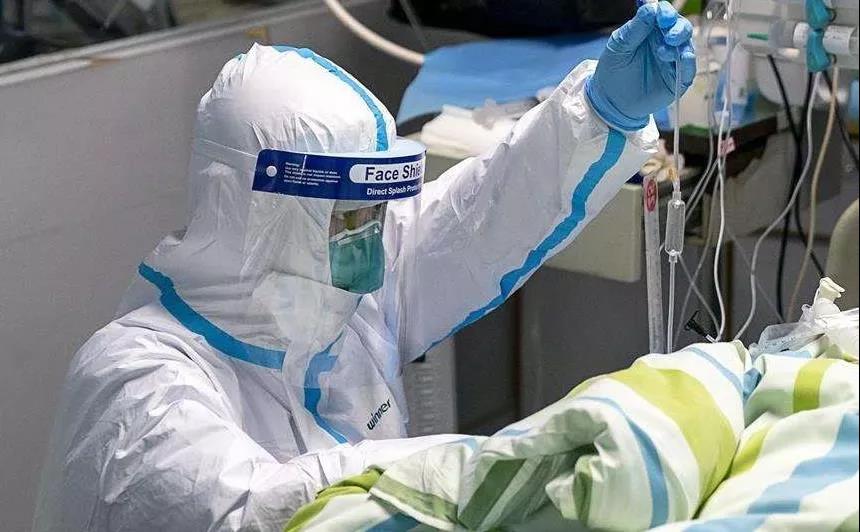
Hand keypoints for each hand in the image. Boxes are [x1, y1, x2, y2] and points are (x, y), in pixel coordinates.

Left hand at [586, 1, 695, 130]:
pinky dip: (688, 62)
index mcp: (650, 30)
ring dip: (679, 43)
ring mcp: (672, 60)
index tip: (660, 14)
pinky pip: (688, 68)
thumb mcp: (619, 46)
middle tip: (667, 32)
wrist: (610, 101)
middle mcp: (664, 42)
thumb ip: (635, 28)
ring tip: (663, 50)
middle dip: (676, 27)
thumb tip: (650, 8)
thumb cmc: (613, 70)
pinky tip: (682, 58)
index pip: (663, 15)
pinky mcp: (677, 79)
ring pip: (686, 45)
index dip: (665, 12)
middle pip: (680, 27)